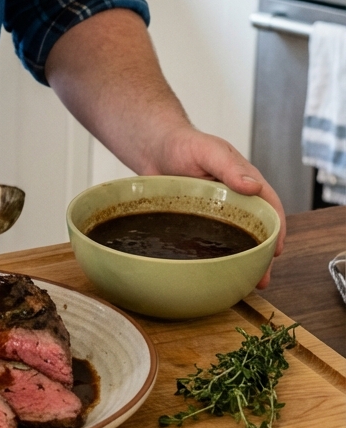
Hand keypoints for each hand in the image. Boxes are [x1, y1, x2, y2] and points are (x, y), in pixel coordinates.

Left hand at [143, 125, 285, 287]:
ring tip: (245, 284)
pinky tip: (216, 274)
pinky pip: (209, 241)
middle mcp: (234, 199)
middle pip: (255, 229)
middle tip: (263, 279)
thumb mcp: (208, 151)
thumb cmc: (183, 144)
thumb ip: (229, 168)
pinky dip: (216, 258)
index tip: (276, 250)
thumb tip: (253, 187)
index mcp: (244, 181)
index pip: (269, 207)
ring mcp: (215, 212)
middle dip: (262, 254)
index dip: (276, 229)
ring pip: (234, 239)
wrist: (151, 147)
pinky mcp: (196, 221)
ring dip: (242, 260)